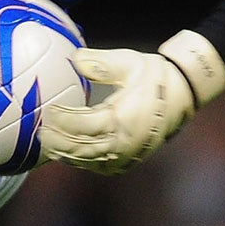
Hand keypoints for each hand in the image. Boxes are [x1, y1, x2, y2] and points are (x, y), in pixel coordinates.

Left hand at [40, 31, 224, 174]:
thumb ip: (100, 63)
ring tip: (49, 146)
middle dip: (58, 142)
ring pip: (90, 162)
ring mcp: (128, 154)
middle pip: (81, 148)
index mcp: (122, 118)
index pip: (82, 124)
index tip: (47, 110)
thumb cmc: (155, 75)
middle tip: (40, 132)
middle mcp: (124, 141)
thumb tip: (74, 58)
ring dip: (67, 155)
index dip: (62, 120)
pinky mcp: (132, 160)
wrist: (184, 93)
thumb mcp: (129, 63)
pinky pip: (102, 167)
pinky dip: (83, 163)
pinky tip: (70, 156)